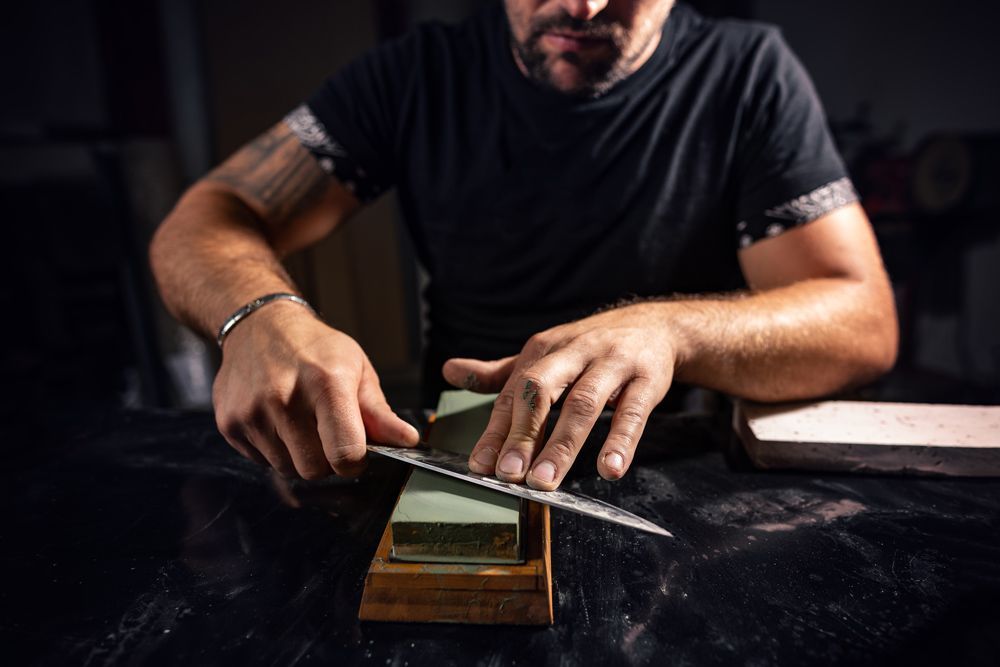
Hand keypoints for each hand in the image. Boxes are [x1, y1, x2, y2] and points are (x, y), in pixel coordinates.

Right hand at [212, 302, 419, 478]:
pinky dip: (275, 450)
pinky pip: (262, 462)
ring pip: (287, 469)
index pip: (345, 454)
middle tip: (327, 432)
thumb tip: (408, 441)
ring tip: (301, 422)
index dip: (356, 461)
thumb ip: (380, 412)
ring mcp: (252, 412)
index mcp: (326, 383)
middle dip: (327, 461)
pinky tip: (278, 421)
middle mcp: (284, 398)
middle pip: (315, 470)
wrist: (259, 326)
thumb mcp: (357, 369)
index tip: (357, 450)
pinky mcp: (230, 424)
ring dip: (300, 456)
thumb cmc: (315, 349)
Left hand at [442, 303, 677, 489]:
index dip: (496, 430)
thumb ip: (500, 372)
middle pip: (542, 391)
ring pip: (584, 403)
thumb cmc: (591, 348)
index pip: (514, 393)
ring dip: (563, 445)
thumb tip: (448, 371)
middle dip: (523, 434)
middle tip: (509, 475)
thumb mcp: (545, 354)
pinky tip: (609, 469)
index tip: (480, 466)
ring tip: (546, 481)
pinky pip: (633, 412)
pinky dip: (621, 441)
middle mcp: (574, 352)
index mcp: (543, 350)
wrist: (656, 326)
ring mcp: (612, 363)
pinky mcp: (647, 378)